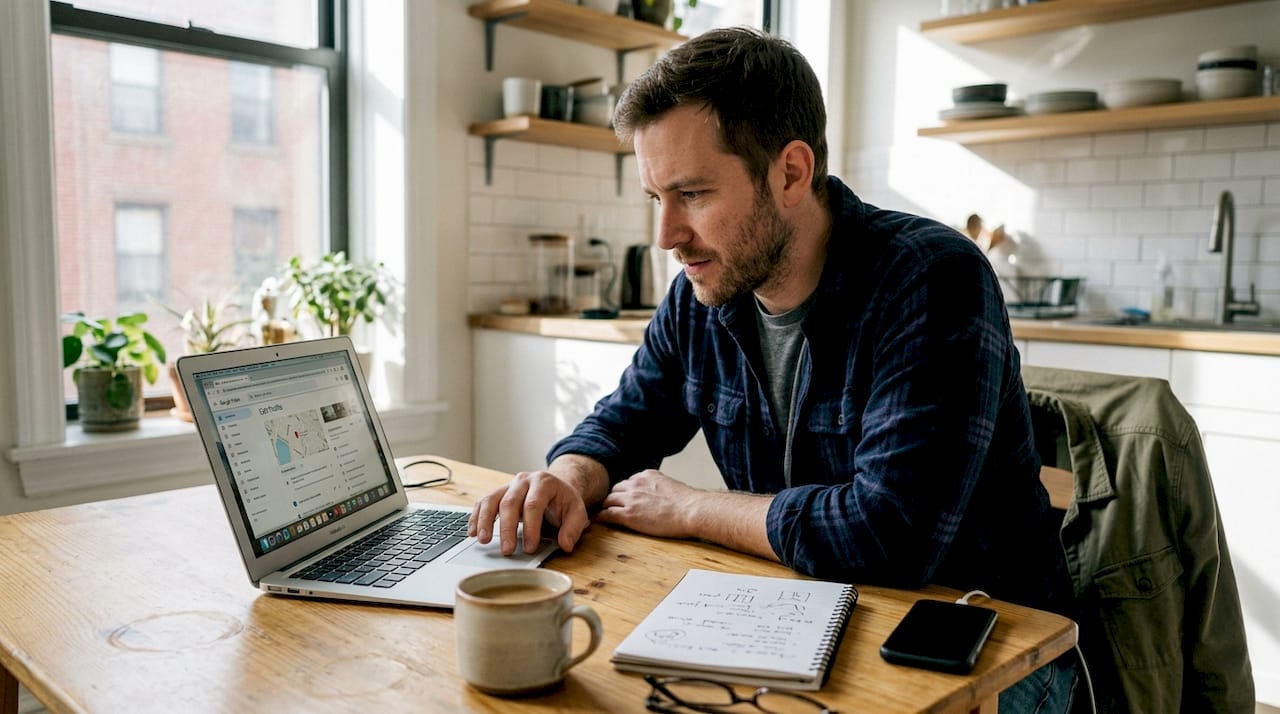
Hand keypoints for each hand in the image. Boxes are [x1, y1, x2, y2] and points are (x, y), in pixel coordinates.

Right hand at [469, 470, 591, 555]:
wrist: (555, 487)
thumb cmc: (564, 501)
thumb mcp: (577, 512)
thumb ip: (574, 528)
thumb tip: (566, 545)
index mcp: (544, 482)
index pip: (533, 504)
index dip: (531, 527)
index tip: (529, 547)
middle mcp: (523, 480)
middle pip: (509, 503)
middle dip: (507, 528)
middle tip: (507, 551)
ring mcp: (508, 485)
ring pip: (491, 500)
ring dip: (485, 521)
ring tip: (483, 541)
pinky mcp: (498, 493)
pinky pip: (483, 503)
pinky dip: (476, 517)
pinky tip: (473, 532)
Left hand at [596, 469, 698, 538]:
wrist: (691, 510)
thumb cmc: (688, 502)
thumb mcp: (671, 485)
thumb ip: (658, 486)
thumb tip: (659, 494)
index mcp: (647, 475)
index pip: (629, 482)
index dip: (625, 492)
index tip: (624, 499)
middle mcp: (636, 483)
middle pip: (616, 489)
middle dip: (614, 498)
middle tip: (611, 508)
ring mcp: (631, 499)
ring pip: (609, 500)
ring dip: (606, 507)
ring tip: (601, 514)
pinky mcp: (629, 514)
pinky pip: (608, 514)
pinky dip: (600, 517)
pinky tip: (596, 521)